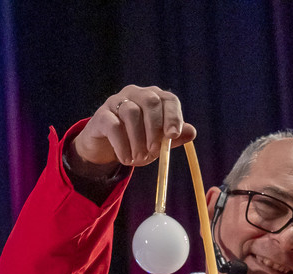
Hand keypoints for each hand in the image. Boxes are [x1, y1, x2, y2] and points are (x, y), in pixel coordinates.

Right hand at [72, 85, 195, 173]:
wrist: (103, 150)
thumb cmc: (134, 143)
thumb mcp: (156, 143)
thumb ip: (172, 138)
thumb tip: (191, 132)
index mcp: (153, 98)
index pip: (168, 99)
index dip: (173, 116)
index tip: (173, 136)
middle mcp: (136, 94)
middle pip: (150, 101)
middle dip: (155, 128)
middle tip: (154, 151)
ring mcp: (116, 102)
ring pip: (131, 113)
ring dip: (137, 139)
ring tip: (138, 158)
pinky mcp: (101, 115)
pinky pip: (114, 126)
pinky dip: (122, 145)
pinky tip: (126, 159)